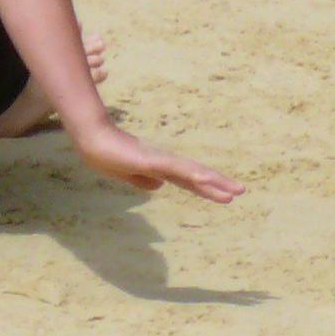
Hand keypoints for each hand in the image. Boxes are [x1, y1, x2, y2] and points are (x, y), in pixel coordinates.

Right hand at [68, 117, 244, 202]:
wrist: (92, 140)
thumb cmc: (107, 154)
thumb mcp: (128, 174)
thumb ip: (143, 179)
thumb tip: (160, 186)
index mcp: (160, 168)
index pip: (190, 180)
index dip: (208, 188)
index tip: (227, 195)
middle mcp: (166, 162)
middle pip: (197, 176)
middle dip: (219, 184)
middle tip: (242, 191)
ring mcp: (160, 160)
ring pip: (192, 172)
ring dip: (213, 181)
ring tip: (234, 190)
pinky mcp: (152, 159)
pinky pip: (176, 168)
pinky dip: (192, 174)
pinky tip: (206, 178)